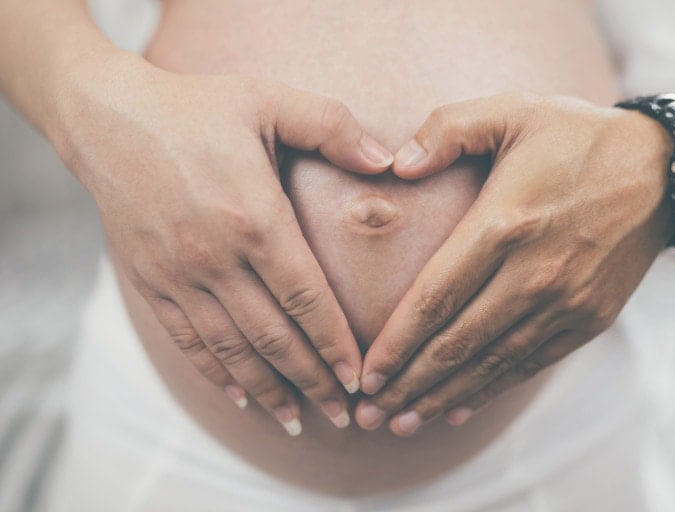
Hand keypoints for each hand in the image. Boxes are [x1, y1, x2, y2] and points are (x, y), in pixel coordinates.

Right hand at [54, 50, 392, 434]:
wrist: (108, 119)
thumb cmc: (197, 108)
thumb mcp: (269, 98)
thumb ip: (333, 126)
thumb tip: (388, 162)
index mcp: (254, 216)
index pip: (306, 298)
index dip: (337, 343)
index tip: (361, 377)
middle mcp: (215, 257)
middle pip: (274, 337)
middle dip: (313, 380)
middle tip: (344, 414)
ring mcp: (178, 275)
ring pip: (232, 349)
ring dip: (269, 389)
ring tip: (298, 420)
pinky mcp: (150, 282)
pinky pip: (187, 340)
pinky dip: (215, 373)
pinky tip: (239, 397)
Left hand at [355, 92, 672, 434]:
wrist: (662, 168)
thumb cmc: (574, 136)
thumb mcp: (510, 110)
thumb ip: (446, 130)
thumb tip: (394, 167)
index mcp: (504, 223)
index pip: (436, 297)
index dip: (397, 342)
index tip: (365, 373)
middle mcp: (533, 272)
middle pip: (457, 343)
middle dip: (408, 383)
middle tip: (370, 414)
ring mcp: (565, 301)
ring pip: (491, 363)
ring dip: (443, 397)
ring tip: (403, 423)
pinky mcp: (589, 318)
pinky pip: (530, 364)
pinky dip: (491, 390)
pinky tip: (457, 410)